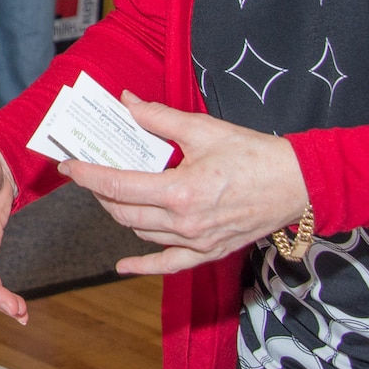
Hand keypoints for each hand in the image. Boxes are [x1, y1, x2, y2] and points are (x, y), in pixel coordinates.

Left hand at [61, 91, 308, 275]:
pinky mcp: (210, 252)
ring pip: (141, 233)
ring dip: (120, 215)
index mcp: (180, 191)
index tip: (69, 165)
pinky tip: (122, 266)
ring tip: (110, 194)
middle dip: (100, 192)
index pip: (117, 185)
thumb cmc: (254, 154)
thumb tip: (126, 102)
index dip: (88, 175)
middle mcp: (184, 223)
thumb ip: (158, 118)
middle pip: (123, 212)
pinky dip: (143, 266)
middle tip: (89, 174)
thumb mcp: (203, 129)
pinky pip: (169, 265)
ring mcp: (197, 242)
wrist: (300, 185)